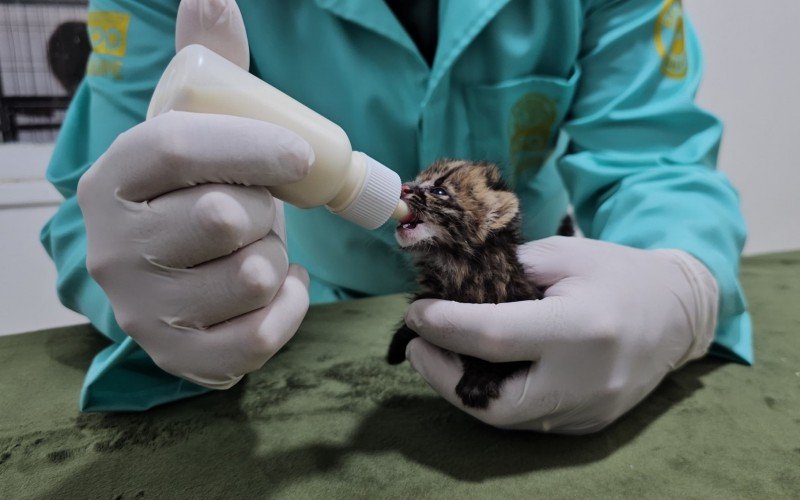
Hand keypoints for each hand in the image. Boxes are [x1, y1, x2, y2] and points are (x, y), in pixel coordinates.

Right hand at [77, 0, 312, 388]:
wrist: (169, 273)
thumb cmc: (194, 192)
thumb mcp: (193, 125)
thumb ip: (209, 62)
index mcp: (113, 179)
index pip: (179, 147)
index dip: (253, 144)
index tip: (304, 155)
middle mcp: (113, 248)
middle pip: (224, 217)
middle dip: (266, 210)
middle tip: (259, 210)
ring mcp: (142, 309)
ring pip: (252, 276)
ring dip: (278, 258)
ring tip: (259, 249)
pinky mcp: (179, 356)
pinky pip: (262, 336)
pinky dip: (290, 308)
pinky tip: (278, 287)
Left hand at [404, 236, 718, 433]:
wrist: (675, 312)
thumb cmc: (614, 273)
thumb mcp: (561, 254)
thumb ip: (505, 273)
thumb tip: (449, 290)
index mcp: (582, 327)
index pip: (494, 336)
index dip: (444, 325)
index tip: (415, 312)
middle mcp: (587, 380)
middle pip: (495, 403)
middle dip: (442, 378)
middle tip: (417, 345)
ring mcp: (591, 410)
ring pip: (508, 419)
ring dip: (462, 389)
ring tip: (441, 354)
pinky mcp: (589, 424)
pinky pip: (529, 419)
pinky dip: (494, 396)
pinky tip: (479, 369)